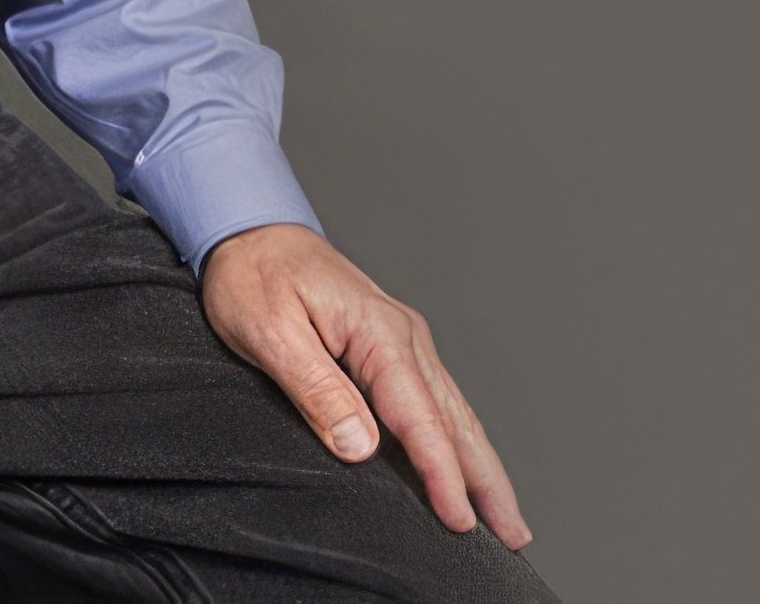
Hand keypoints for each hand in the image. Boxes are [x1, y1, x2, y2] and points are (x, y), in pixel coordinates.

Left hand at [200, 222, 530, 548]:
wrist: (246, 224)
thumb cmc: (251, 274)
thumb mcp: (269, 332)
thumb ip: (316, 389)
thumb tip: (360, 447)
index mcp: (377, 332)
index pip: (419, 418)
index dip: (442, 475)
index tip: (460, 523)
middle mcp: (401, 334)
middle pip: (454, 420)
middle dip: (486, 481)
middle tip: (513, 536)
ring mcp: (400, 337)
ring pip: (452, 411)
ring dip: (480, 464)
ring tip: (505, 515)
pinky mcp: (388, 343)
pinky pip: (434, 398)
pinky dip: (457, 436)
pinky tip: (464, 462)